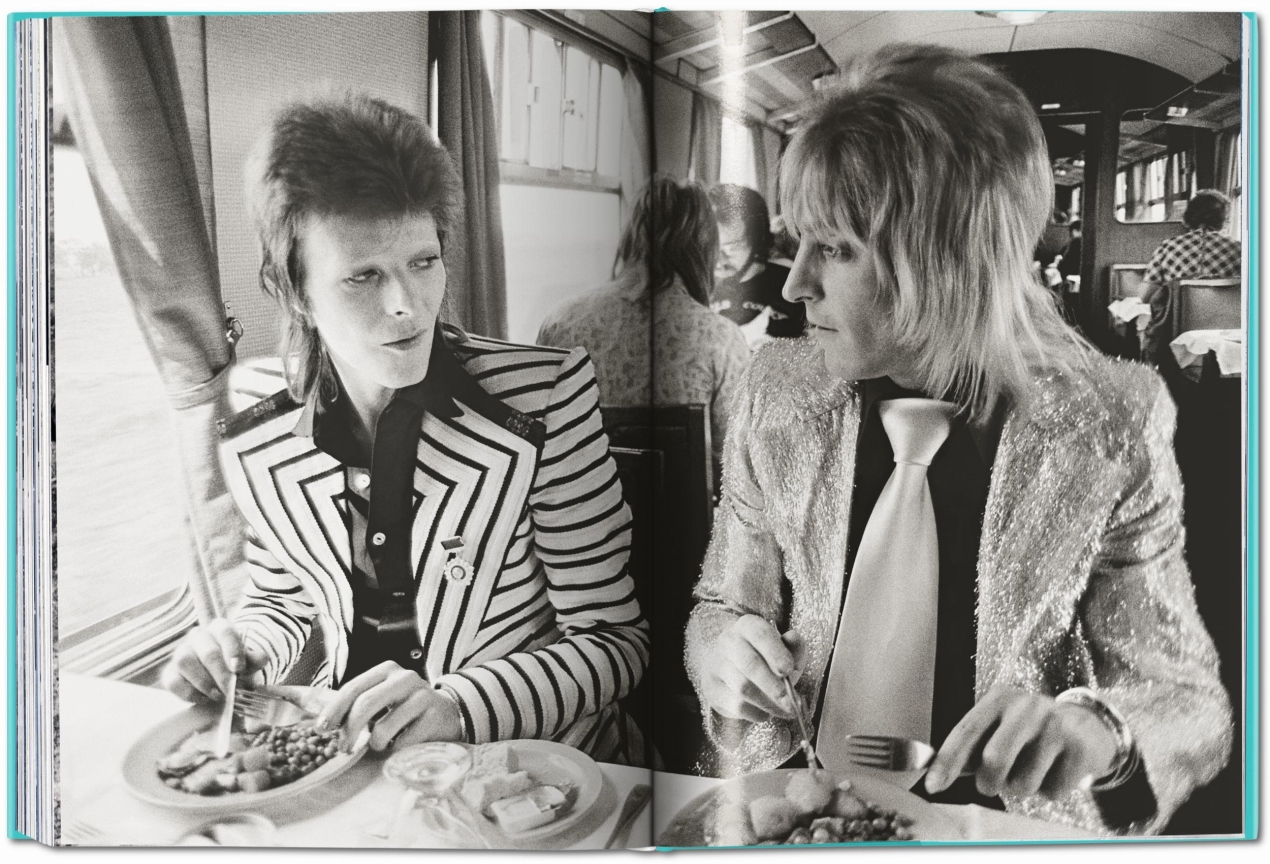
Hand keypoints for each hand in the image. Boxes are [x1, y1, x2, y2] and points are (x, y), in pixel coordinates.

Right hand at [161, 618, 266, 701]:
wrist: (220, 678)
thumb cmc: (235, 665)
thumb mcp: (249, 661)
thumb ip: (255, 659)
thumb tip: (261, 658)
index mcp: (220, 628)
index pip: (225, 631)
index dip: (233, 650)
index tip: (239, 669)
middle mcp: (198, 636)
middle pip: (208, 652)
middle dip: (221, 674)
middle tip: (230, 690)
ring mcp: (181, 652)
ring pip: (185, 661)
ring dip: (203, 682)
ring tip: (217, 695)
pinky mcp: (170, 672)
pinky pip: (173, 681)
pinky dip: (189, 693)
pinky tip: (203, 698)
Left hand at [316, 661, 461, 751]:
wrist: (447, 714)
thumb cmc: (402, 708)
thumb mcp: (378, 697)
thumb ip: (350, 701)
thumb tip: (300, 703)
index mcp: (386, 670)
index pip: (353, 688)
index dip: (334, 710)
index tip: (323, 729)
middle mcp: (405, 678)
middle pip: (366, 705)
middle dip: (349, 731)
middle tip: (344, 749)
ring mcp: (422, 696)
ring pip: (384, 728)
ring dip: (377, 744)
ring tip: (384, 743)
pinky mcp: (435, 716)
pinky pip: (403, 743)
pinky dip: (397, 750)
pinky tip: (405, 742)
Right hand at [699, 615, 804, 723]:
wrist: (734, 670)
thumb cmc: (766, 659)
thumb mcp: (784, 651)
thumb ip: (793, 646)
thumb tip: (794, 639)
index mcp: (747, 626)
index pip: (760, 634)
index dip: (775, 652)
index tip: (788, 670)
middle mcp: (727, 641)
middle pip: (749, 664)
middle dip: (773, 686)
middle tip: (792, 702)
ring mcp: (716, 665)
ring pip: (742, 688)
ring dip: (768, 703)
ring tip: (786, 710)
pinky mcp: (712, 689)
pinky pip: (736, 706)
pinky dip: (757, 713)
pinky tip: (767, 712)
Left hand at [925, 687, 1118, 799]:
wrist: (1089, 725)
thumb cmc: (1032, 731)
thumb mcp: (1001, 725)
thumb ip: (973, 746)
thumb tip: (936, 772)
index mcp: (1000, 698)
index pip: (966, 731)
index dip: (947, 761)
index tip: (933, 785)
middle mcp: (1027, 707)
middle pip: (994, 760)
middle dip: (988, 783)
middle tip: (992, 785)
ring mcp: (1056, 726)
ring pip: (1024, 783)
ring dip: (1022, 789)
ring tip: (1032, 771)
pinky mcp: (1080, 748)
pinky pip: (1053, 792)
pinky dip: (1050, 791)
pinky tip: (1056, 772)